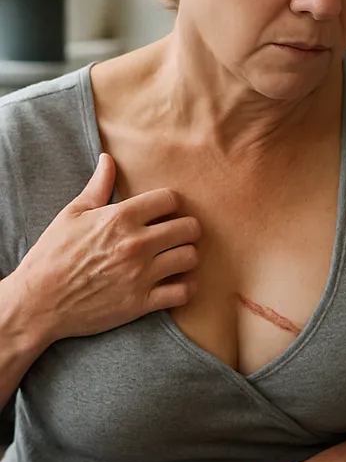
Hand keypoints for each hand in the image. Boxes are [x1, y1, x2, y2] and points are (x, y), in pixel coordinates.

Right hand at [7, 154, 200, 345]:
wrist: (38, 301)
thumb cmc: (52, 255)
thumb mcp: (71, 215)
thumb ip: (98, 187)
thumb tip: (108, 159)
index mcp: (119, 218)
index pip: (170, 199)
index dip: (171, 204)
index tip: (166, 212)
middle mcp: (135, 244)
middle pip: (189, 227)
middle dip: (186, 228)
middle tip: (177, 234)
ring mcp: (141, 274)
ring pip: (191, 257)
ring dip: (187, 256)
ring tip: (176, 257)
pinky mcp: (142, 302)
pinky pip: (183, 293)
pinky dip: (185, 289)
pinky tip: (175, 283)